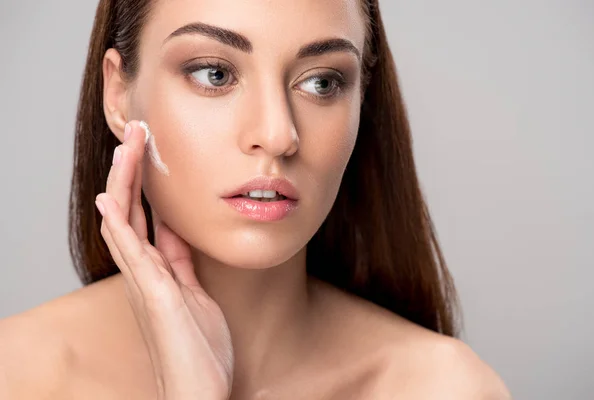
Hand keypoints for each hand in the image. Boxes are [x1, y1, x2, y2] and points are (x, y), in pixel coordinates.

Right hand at [95, 121, 233, 399]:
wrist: (199, 389)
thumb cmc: (198, 346)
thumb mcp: (194, 293)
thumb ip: (181, 263)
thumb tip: (177, 232)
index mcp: (160, 268)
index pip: (146, 214)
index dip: (145, 181)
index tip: (150, 149)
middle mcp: (147, 271)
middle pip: (132, 208)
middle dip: (132, 169)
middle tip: (136, 131)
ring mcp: (147, 282)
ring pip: (126, 221)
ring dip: (124, 182)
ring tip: (125, 146)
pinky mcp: (156, 294)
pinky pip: (132, 254)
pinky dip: (119, 225)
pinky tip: (109, 200)